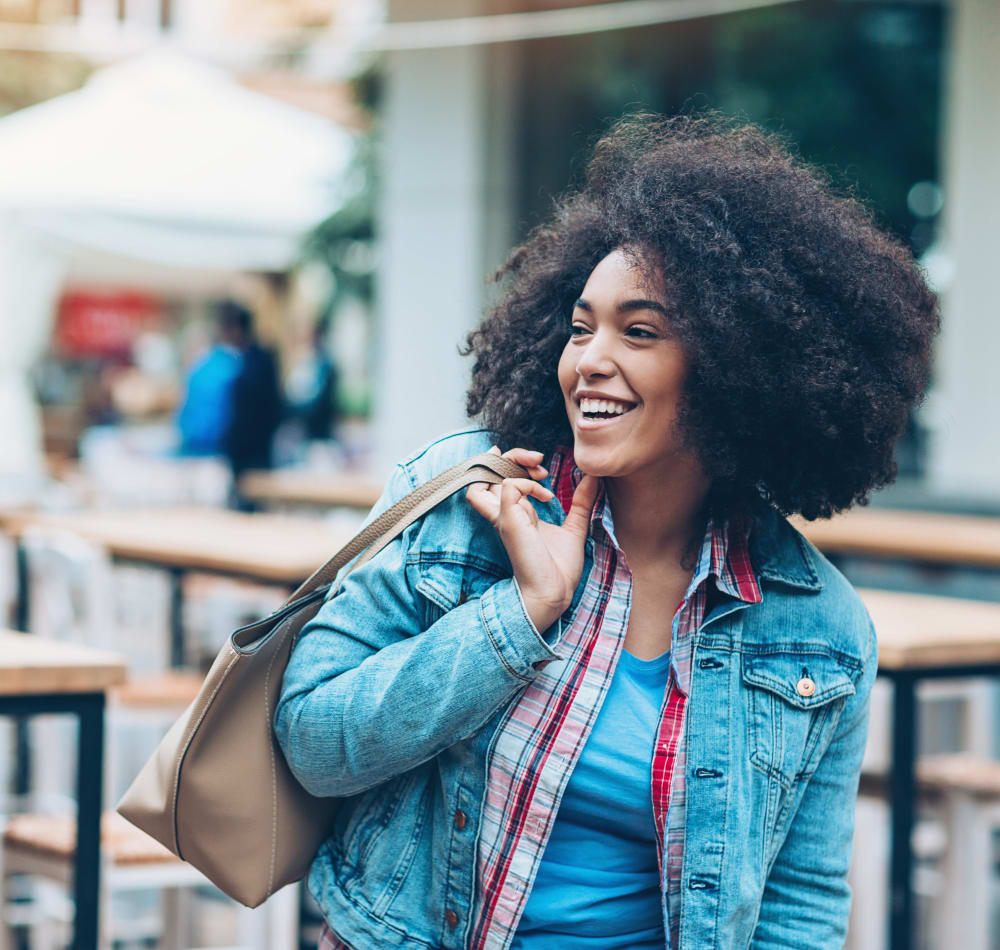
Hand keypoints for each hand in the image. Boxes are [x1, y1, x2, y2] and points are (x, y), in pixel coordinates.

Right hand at [465, 446, 598, 631]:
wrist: (555, 592)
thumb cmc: (559, 568)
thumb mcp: (574, 527)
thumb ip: (581, 502)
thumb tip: (593, 479)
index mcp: (516, 512)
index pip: (499, 477)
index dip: (514, 463)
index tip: (542, 468)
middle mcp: (505, 512)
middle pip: (487, 469)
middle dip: (512, 455)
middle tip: (539, 460)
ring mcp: (504, 516)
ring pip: (485, 475)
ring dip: (510, 463)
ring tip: (537, 469)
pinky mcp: (508, 521)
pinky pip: (509, 486)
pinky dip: (527, 483)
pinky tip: (546, 496)